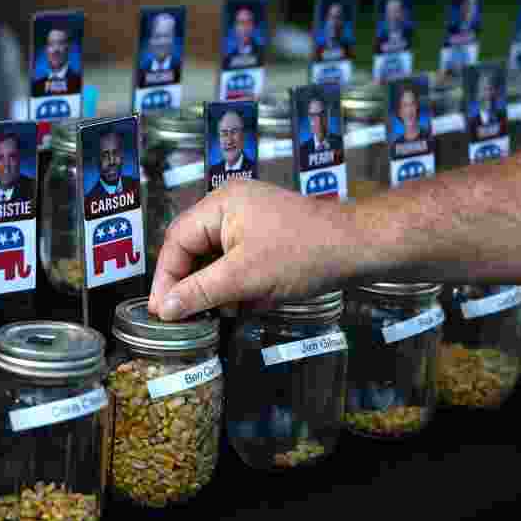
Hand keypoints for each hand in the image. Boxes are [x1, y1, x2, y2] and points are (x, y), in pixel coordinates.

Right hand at [147, 180, 370, 320]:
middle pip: (194, 249)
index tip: (161, 311)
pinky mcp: (267, 236)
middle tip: (187, 316)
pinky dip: (239, 285)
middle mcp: (231, 206)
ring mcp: (251, 220)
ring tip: (228, 310)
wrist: (359, 248)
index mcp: (220, 204)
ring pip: (217, 259)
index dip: (165, 278)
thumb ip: (199, 292)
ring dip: (219, 288)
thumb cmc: (303, 255)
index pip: (177, 241)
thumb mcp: (243, 278)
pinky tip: (250, 303)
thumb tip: (163, 309)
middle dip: (194, 284)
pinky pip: (239, 262)